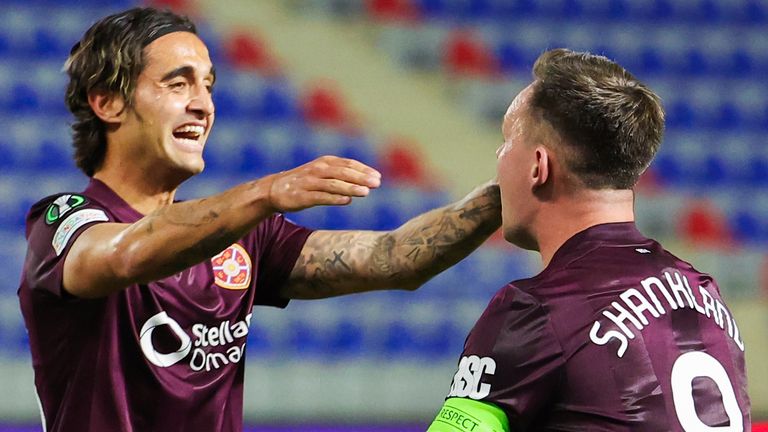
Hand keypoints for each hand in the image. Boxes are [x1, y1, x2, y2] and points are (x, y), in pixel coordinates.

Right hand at [266, 156, 381, 211]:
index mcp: (325, 162)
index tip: (378, 177)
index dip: (364, 170)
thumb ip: (342, 175)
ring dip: (350, 187)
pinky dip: (334, 198)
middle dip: (361, 177)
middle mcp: (318, 170)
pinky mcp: (302, 196)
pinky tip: (346, 200)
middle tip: (376, 183)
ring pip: (333, 184)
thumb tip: (366, 182)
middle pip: (343, 172)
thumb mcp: (323, 172)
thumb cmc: (305, 181)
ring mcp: (309, 182)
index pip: (348, 164)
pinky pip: (320, 196)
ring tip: (365, 192)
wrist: (275, 189)